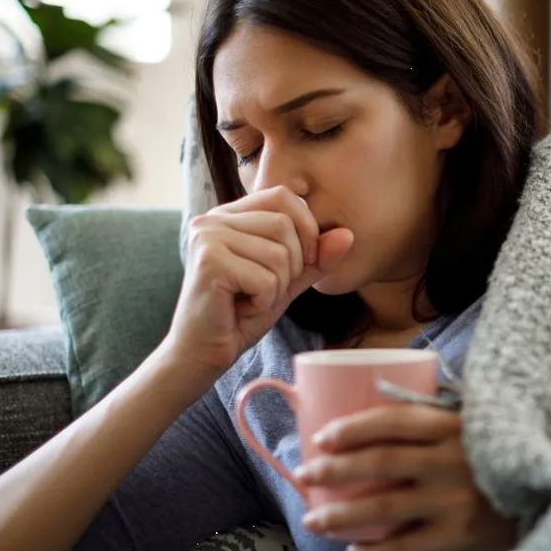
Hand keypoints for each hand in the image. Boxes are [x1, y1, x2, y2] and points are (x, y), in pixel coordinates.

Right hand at [163, 186, 353, 374]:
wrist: (202, 353)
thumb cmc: (241, 315)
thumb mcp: (287, 281)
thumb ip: (315, 258)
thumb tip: (348, 235)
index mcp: (230, 215)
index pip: (284, 197)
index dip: (306, 228)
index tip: (301, 262)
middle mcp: (213, 218)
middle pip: (285, 225)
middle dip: (290, 267)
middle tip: (263, 290)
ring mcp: (207, 237)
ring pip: (278, 254)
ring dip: (276, 288)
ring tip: (249, 300)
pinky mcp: (209, 261)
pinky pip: (266, 279)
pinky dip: (263, 302)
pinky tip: (240, 309)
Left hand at [296, 404, 517, 550]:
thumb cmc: (506, 457)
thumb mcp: (478, 427)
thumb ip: (439, 420)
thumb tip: (379, 409)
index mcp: (454, 426)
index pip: (393, 421)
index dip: (353, 428)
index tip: (322, 436)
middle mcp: (451, 461)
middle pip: (380, 463)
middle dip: (336, 469)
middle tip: (305, 475)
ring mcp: (455, 500)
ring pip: (386, 508)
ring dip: (343, 515)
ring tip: (314, 520)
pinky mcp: (462, 535)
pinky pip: (409, 546)